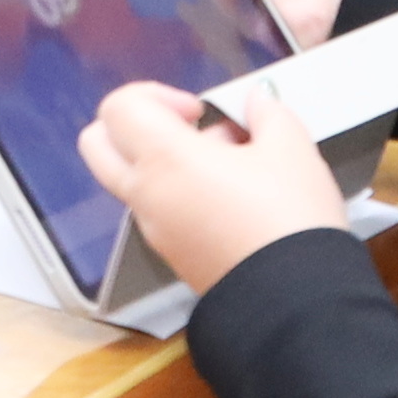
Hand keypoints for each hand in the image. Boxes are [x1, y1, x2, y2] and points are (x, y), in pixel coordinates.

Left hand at [77, 80, 340, 291]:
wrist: (298, 303)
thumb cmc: (290, 220)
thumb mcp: (292, 148)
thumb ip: (267, 112)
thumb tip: (256, 102)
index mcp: (164, 160)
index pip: (117, 108)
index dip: (154, 94)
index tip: (198, 110)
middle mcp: (147, 195)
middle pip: (99, 145)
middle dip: (135, 125)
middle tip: (187, 129)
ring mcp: (155, 231)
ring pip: (133, 179)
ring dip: (167, 161)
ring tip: (235, 165)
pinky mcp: (174, 256)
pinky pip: (159, 211)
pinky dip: (181, 193)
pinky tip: (236, 198)